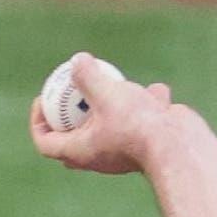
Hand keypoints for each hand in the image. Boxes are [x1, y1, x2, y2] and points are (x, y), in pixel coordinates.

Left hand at [28, 53, 177, 174]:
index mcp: (81, 151)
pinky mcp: (146, 143)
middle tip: (72, 90)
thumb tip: (77, 61)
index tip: (43, 99)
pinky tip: (157, 93)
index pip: (47, 144)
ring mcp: (122, 150)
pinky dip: (146, 106)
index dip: (38, 122)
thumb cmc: (138, 125)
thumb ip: (89, 77)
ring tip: (120, 86)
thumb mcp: (107, 94)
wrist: (179, 146)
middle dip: (70, 113)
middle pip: (73, 137)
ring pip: (109, 126)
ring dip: (112, 104)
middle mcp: (98, 155)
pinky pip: (140, 122)